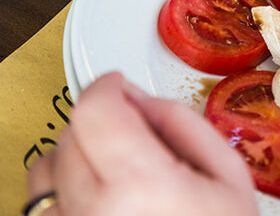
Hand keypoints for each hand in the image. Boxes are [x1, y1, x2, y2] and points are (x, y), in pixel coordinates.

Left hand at [27, 72, 257, 215]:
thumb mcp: (227, 175)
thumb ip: (181, 122)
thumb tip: (138, 98)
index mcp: (142, 186)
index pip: (95, 110)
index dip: (107, 87)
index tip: (118, 86)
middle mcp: (94, 214)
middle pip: (69, 134)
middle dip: (99, 119)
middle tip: (132, 132)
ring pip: (45, 167)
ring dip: (75, 152)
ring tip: (114, 166)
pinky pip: (42, 204)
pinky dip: (66, 188)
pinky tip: (100, 197)